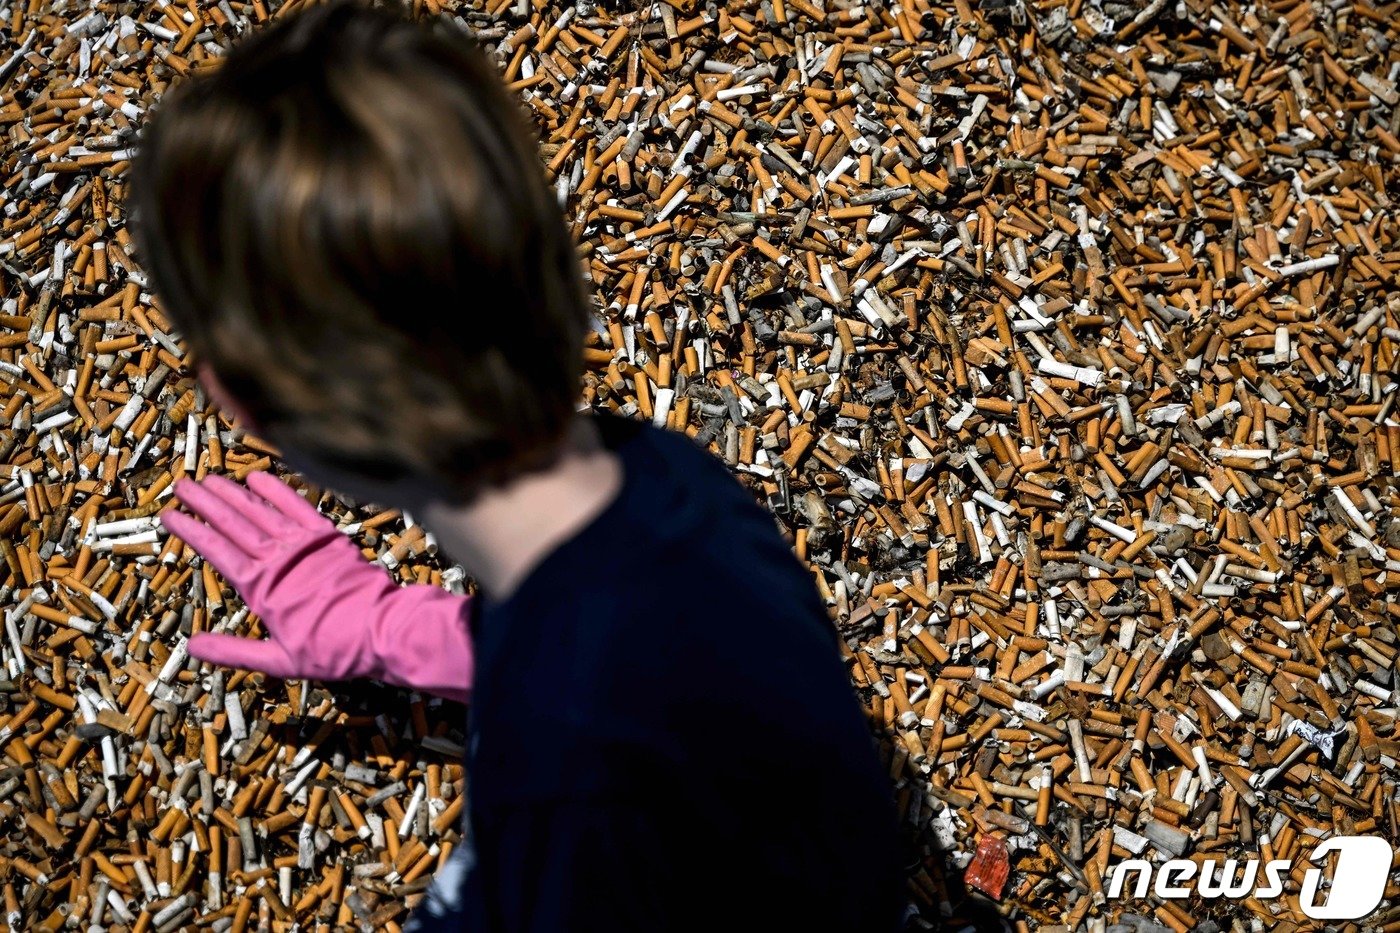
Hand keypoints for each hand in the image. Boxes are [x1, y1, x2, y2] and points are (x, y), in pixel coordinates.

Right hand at [161, 470, 472, 702]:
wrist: (382, 630)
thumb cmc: (332, 650)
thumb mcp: (279, 661)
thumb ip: (234, 651)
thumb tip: (193, 647)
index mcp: (261, 588)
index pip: (216, 551)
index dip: (191, 530)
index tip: (170, 514)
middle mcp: (277, 560)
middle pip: (233, 523)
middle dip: (205, 503)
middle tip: (182, 485)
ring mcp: (303, 545)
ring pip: (259, 511)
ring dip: (234, 492)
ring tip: (211, 478)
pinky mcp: (328, 537)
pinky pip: (297, 506)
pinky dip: (277, 490)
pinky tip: (257, 476)